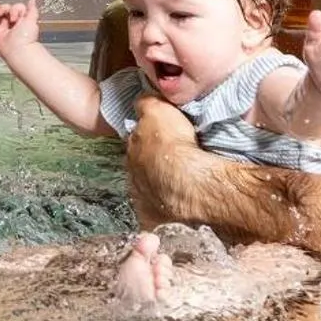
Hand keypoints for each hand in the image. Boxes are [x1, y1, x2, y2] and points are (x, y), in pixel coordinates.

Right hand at [0, 0, 40, 61]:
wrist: (17, 50)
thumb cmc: (26, 37)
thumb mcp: (32, 20)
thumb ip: (32, 10)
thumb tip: (32, 0)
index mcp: (22, 19)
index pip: (15, 7)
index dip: (13, 9)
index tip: (13, 16)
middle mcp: (13, 22)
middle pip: (6, 9)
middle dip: (2, 8)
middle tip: (0, 12)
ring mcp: (4, 26)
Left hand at [124, 94, 200, 225]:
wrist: (189, 182)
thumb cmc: (174, 145)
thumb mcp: (158, 110)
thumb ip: (146, 103)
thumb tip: (141, 101)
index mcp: (131, 150)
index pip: (136, 144)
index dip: (148, 141)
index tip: (162, 141)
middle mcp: (132, 176)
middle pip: (141, 168)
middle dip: (152, 165)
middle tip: (172, 163)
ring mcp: (142, 200)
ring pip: (148, 192)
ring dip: (159, 188)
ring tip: (179, 185)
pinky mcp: (154, 220)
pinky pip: (155, 218)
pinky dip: (163, 215)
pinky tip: (175, 212)